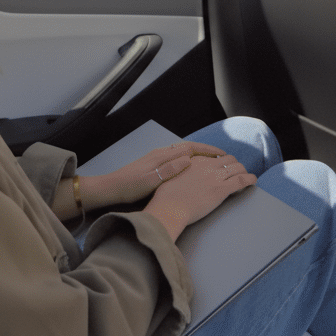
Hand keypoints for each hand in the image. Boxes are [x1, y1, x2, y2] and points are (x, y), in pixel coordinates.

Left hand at [95, 142, 228, 207]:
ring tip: (212, 162)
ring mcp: (157, 158)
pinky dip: (189, 160)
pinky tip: (192, 168)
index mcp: (163, 156)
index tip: (222, 154)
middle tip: (222, 157)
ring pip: (183, 152)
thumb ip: (169, 170)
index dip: (208, 150)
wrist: (112, 188)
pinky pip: (177, 158)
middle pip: (189, 148)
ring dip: (199, 155)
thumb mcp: (151, 180)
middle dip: (206, 151)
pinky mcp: (154, 164)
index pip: (190, 148)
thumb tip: (188, 160)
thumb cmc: (131, 186)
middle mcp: (161, 153)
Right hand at [142, 154, 256, 240]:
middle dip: (235, 165)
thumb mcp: (171, 177)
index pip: (215, 156)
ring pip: (237, 168)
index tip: (225, 164)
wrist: (169, 208)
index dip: (222, 160)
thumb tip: (185, 176)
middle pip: (229, 159)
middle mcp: (207, 166)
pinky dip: (250, 179)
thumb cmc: (166, 198)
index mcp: (195, 161)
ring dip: (244, 171)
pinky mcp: (222, 190)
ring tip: (247, 176)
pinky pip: (241, 180)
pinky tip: (253, 180)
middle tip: (237, 171)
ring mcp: (215, 177)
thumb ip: (181, 172)